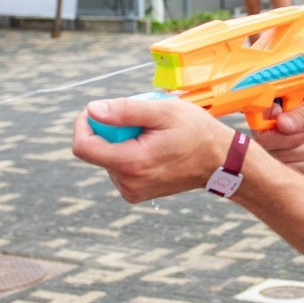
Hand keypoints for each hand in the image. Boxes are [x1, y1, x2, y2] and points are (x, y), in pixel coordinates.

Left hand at [72, 95, 232, 202]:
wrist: (219, 160)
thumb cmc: (195, 132)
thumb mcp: (162, 111)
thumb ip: (124, 110)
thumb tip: (92, 110)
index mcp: (131, 164)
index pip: (83, 147)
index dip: (83, 124)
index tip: (97, 110)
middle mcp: (128, 183)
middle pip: (96, 149)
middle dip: (111, 129)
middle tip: (141, 120)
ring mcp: (131, 191)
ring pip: (107, 156)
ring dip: (121, 140)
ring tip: (151, 134)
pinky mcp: (135, 192)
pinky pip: (118, 166)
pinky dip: (128, 151)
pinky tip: (152, 146)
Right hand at [255, 89, 303, 174]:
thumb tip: (281, 123)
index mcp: (273, 106)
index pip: (257, 114)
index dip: (272, 119)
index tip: (284, 114)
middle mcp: (266, 128)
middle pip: (265, 141)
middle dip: (297, 137)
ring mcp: (271, 148)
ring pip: (281, 158)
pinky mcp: (281, 165)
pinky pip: (291, 170)